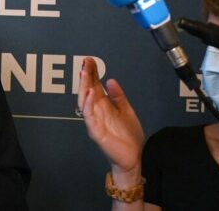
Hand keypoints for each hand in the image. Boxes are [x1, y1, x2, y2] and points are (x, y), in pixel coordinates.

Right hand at [78, 57, 144, 183]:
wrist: (134, 157)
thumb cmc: (129, 137)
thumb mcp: (126, 111)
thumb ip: (118, 96)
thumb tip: (110, 81)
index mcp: (104, 106)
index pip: (94, 85)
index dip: (92, 73)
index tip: (90, 60)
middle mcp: (97, 112)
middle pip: (87, 90)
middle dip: (86, 76)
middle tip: (85, 62)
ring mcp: (95, 121)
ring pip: (84, 101)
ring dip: (83, 87)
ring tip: (85, 73)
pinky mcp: (95, 131)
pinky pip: (89, 116)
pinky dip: (88, 104)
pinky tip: (90, 93)